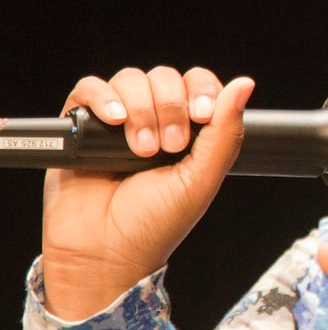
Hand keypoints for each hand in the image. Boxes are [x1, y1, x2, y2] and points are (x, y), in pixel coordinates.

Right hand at [40, 66, 253, 319]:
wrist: (104, 252)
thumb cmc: (155, 224)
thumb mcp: (202, 179)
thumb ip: (225, 132)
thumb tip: (246, 84)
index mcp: (188, 131)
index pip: (199, 84)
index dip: (202, 90)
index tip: (202, 116)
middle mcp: (154, 120)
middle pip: (166, 77)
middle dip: (171, 107)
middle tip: (169, 147)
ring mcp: (117, 121)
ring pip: (131, 79)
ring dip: (141, 109)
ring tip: (141, 150)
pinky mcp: (80, 125)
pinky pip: (89, 88)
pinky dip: (103, 98)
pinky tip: (114, 121)